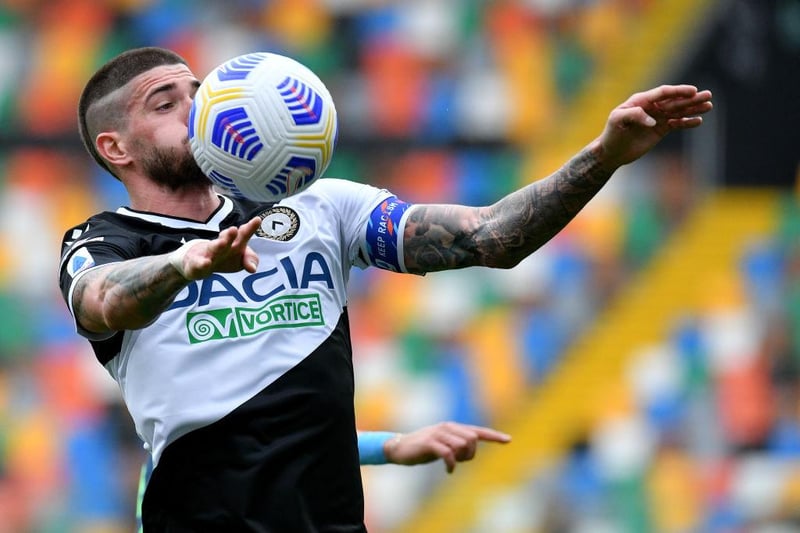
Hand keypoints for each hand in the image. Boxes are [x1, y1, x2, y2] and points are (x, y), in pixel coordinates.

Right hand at [170, 216, 260, 279]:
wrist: (197, 263)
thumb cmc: (224, 257)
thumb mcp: (240, 258)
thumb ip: (250, 259)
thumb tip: (253, 269)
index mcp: (233, 242)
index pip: (243, 235)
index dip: (250, 228)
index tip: (257, 220)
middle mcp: (220, 245)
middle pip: (226, 239)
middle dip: (230, 235)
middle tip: (234, 229)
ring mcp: (207, 253)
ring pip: (213, 248)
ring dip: (218, 245)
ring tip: (222, 242)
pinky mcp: (195, 264)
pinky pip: (198, 263)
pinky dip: (201, 263)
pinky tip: (206, 263)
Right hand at [384, 422, 510, 473]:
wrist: (400, 448)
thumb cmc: (423, 448)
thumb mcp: (443, 445)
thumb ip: (457, 444)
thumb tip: (471, 448)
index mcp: (453, 427)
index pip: (478, 431)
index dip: (494, 436)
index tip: (509, 440)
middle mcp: (448, 427)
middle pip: (472, 439)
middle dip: (470, 454)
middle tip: (459, 461)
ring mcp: (439, 433)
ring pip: (462, 445)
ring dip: (460, 459)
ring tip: (451, 464)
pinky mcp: (430, 442)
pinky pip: (449, 454)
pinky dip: (451, 465)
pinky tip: (448, 471)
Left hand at [594, 84, 712, 167]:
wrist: (611, 152)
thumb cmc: (611, 134)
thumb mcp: (617, 121)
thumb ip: (634, 115)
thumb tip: (653, 120)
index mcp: (640, 100)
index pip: (662, 93)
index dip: (677, 91)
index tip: (692, 91)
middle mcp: (651, 107)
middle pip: (674, 101)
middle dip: (691, 98)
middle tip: (708, 95)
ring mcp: (657, 118)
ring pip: (678, 112)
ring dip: (693, 109)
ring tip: (709, 105)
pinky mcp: (660, 129)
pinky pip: (676, 124)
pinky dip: (687, 123)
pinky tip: (698, 121)